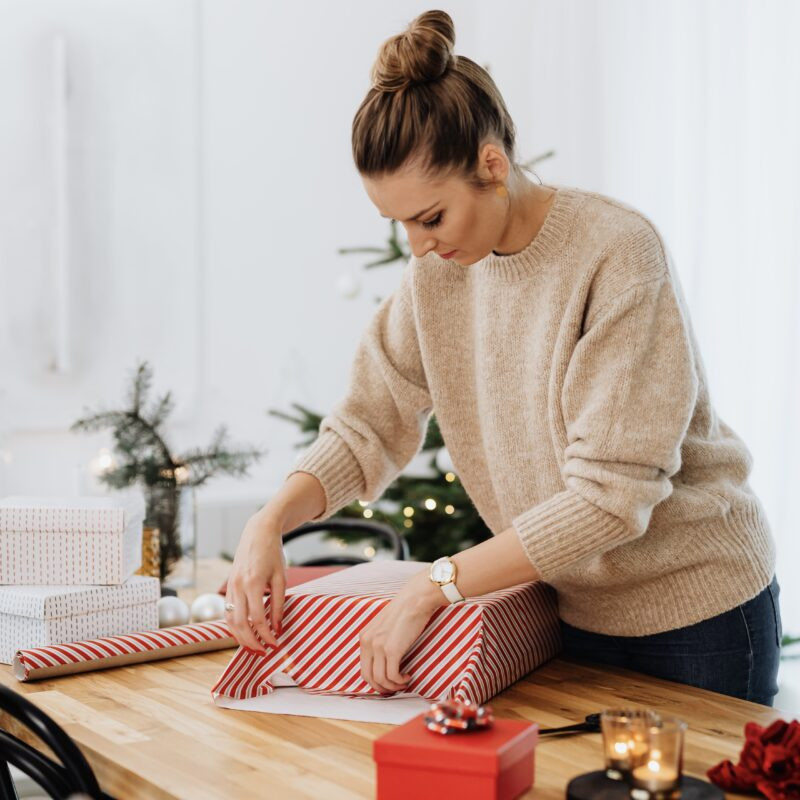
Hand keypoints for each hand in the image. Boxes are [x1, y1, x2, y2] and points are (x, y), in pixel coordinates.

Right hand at [224, 510, 285, 653]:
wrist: (258, 532)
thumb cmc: (273, 553)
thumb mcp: (281, 578)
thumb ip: (279, 604)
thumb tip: (277, 629)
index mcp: (253, 583)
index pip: (258, 619)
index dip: (266, 635)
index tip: (276, 644)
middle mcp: (238, 586)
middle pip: (240, 623)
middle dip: (250, 642)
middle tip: (263, 653)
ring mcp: (230, 586)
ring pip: (229, 619)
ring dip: (239, 637)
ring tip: (252, 647)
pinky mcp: (228, 585)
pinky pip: (227, 610)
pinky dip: (233, 625)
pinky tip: (244, 632)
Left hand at [359, 567, 445, 693]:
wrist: (416, 599)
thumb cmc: (405, 610)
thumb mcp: (384, 626)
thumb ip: (380, 640)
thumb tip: (384, 659)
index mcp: (364, 637)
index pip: (363, 668)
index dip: (375, 680)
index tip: (386, 683)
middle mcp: (368, 642)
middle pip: (368, 677)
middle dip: (381, 688)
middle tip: (394, 689)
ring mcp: (378, 646)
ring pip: (380, 680)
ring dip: (393, 686)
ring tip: (403, 681)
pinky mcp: (392, 650)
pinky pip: (392, 676)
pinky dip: (400, 681)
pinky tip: (408, 676)